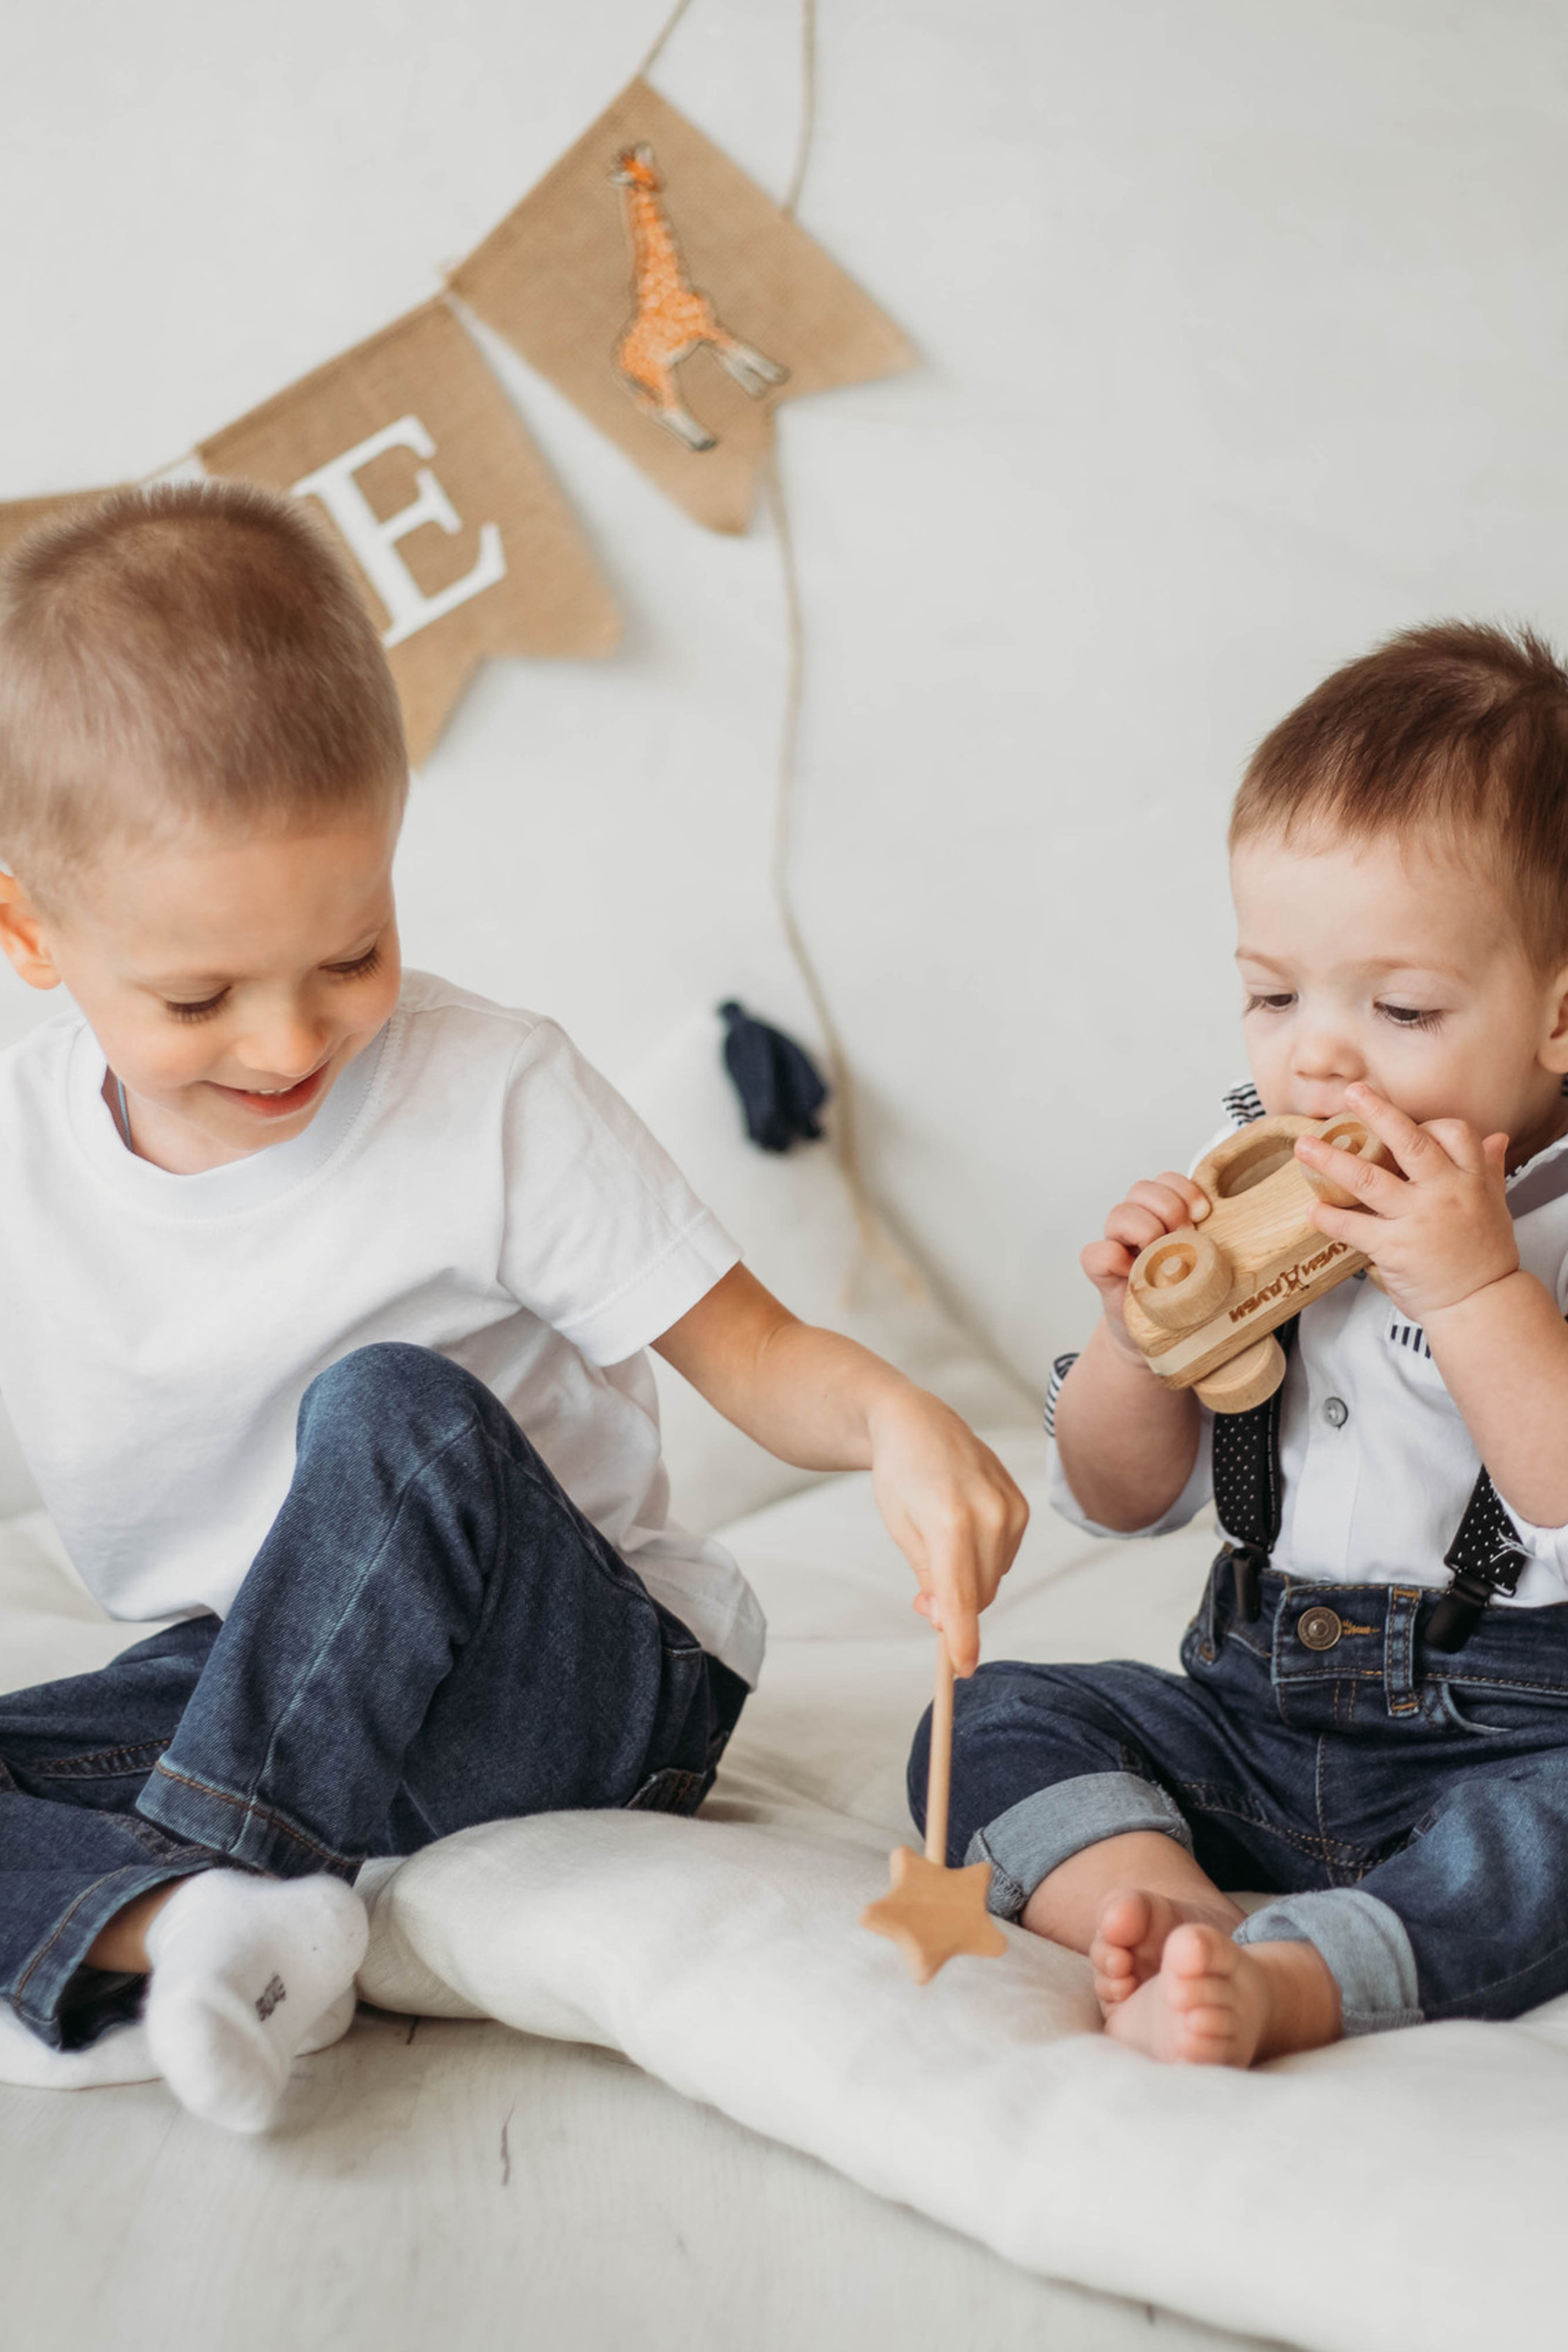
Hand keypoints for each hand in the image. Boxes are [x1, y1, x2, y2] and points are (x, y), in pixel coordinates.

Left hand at [865, 1386, 1028, 1676]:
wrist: (917, 1422)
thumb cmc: (900, 1475)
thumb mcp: (901, 1529)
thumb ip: (928, 1578)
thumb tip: (947, 1623)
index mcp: (950, 1521)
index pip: (961, 1595)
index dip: (962, 1638)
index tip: (962, 1669)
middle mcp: (989, 1514)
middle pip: (981, 1593)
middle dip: (955, 1609)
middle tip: (922, 1600)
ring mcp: (1010, 1508)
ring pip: (995, 1578)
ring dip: (969, 1583)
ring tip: (938, 1550)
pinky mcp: (1022, 1506)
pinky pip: (1005, 1557)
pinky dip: (984, 1559)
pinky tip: (961, 1531)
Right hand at [1081, 1171, 1211, 1362]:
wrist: (1154, 1339)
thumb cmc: (1187, 1302)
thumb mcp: (1211, 1271)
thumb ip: (1222, 1252)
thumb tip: (1265, 1251)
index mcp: (1165, 1217)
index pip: (1167, 1181)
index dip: (1185, 1190)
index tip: (1204, 1213)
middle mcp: (1138, 1226)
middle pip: (1142, 1189)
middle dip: (1169, 1208)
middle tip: (1186, 1237)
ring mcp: (1118, 1247)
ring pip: (1118, 1213)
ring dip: (1145, 1229)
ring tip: (1162, 1256)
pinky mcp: (1102, 1275)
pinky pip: (1095, 1254)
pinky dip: (1114, 1258)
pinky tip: (1134, 1275)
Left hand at [1295, 1082, 1516, 1323]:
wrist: (1480, 1303)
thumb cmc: (1485, 1254)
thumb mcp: (1495, 1204)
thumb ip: (1488, 1168)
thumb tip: (1495, 1137)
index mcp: (1471, 1178)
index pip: (1453, 1131)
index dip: (1427, 1122)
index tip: (1403, 1123)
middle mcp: (1445, 1193)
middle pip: (1408, 1142)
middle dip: (1377, 1113)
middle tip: (1350, 1093)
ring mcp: (1419, 1219)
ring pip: (1369, 1180)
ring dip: (1331, 1161)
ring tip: (1304, 1147)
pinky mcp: (1395, 1248)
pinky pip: (1354, 1227)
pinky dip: (1329, 1218)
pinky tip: (1313, 1209)